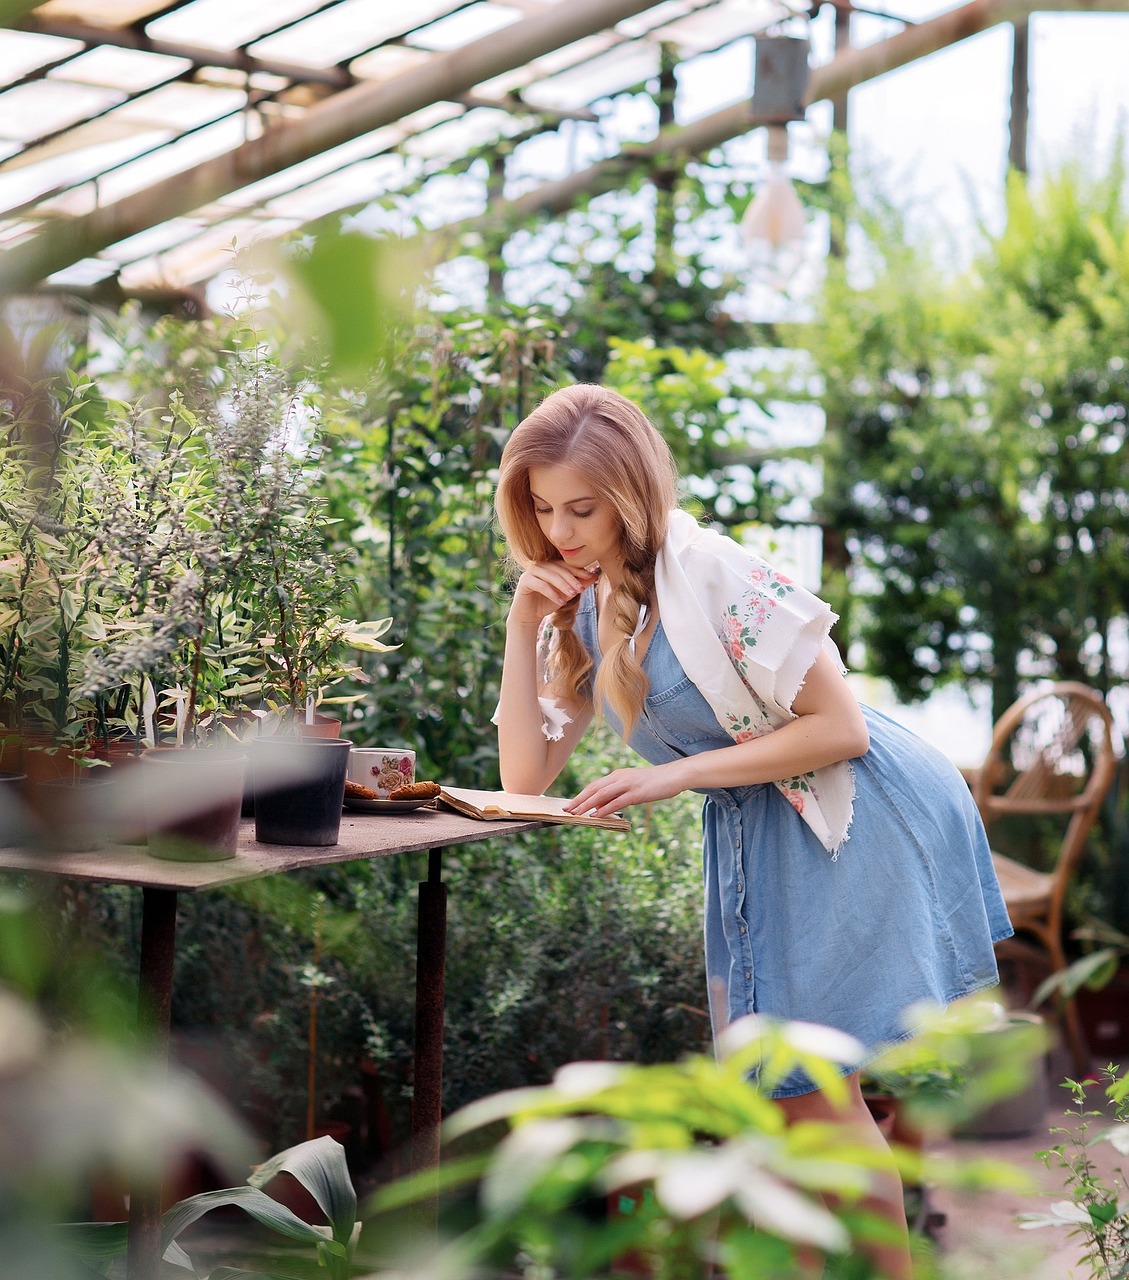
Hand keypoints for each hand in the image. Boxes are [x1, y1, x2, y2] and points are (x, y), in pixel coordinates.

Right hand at [508, 561, 599, 627]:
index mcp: (550, 565)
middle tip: (581, 589)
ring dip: (563, 585)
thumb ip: (578, 585)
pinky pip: (541, 585)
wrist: (529, 616)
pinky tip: (561, 602)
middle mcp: (540, 565)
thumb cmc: (547, 602)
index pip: (565, 564)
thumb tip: (595, 576)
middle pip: (559, 569)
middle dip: (571, 579)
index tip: (590, 576)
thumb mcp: (566, 594)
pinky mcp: (524, 581)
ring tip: (573, 595)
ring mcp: (531, 572)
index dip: (578, 569)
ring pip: (550, 576)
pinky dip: (552, 593)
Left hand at [565, 762, 686, 818]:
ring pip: (602, 795)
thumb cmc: (654, 782)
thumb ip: (619, 793)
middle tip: (567, 810)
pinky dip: (604, 808)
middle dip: (579, 800)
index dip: (581, 794)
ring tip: (576, 814)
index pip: (595, 785)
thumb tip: (604, 805)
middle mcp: (620, 777)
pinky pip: (616, 802)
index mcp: (618, 774)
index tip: (570, 803)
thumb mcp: (633, 785)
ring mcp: (628, 784)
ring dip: (587, 805)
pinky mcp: (636, 793)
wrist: (674, 775)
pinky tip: (597, 815)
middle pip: (594, 788)